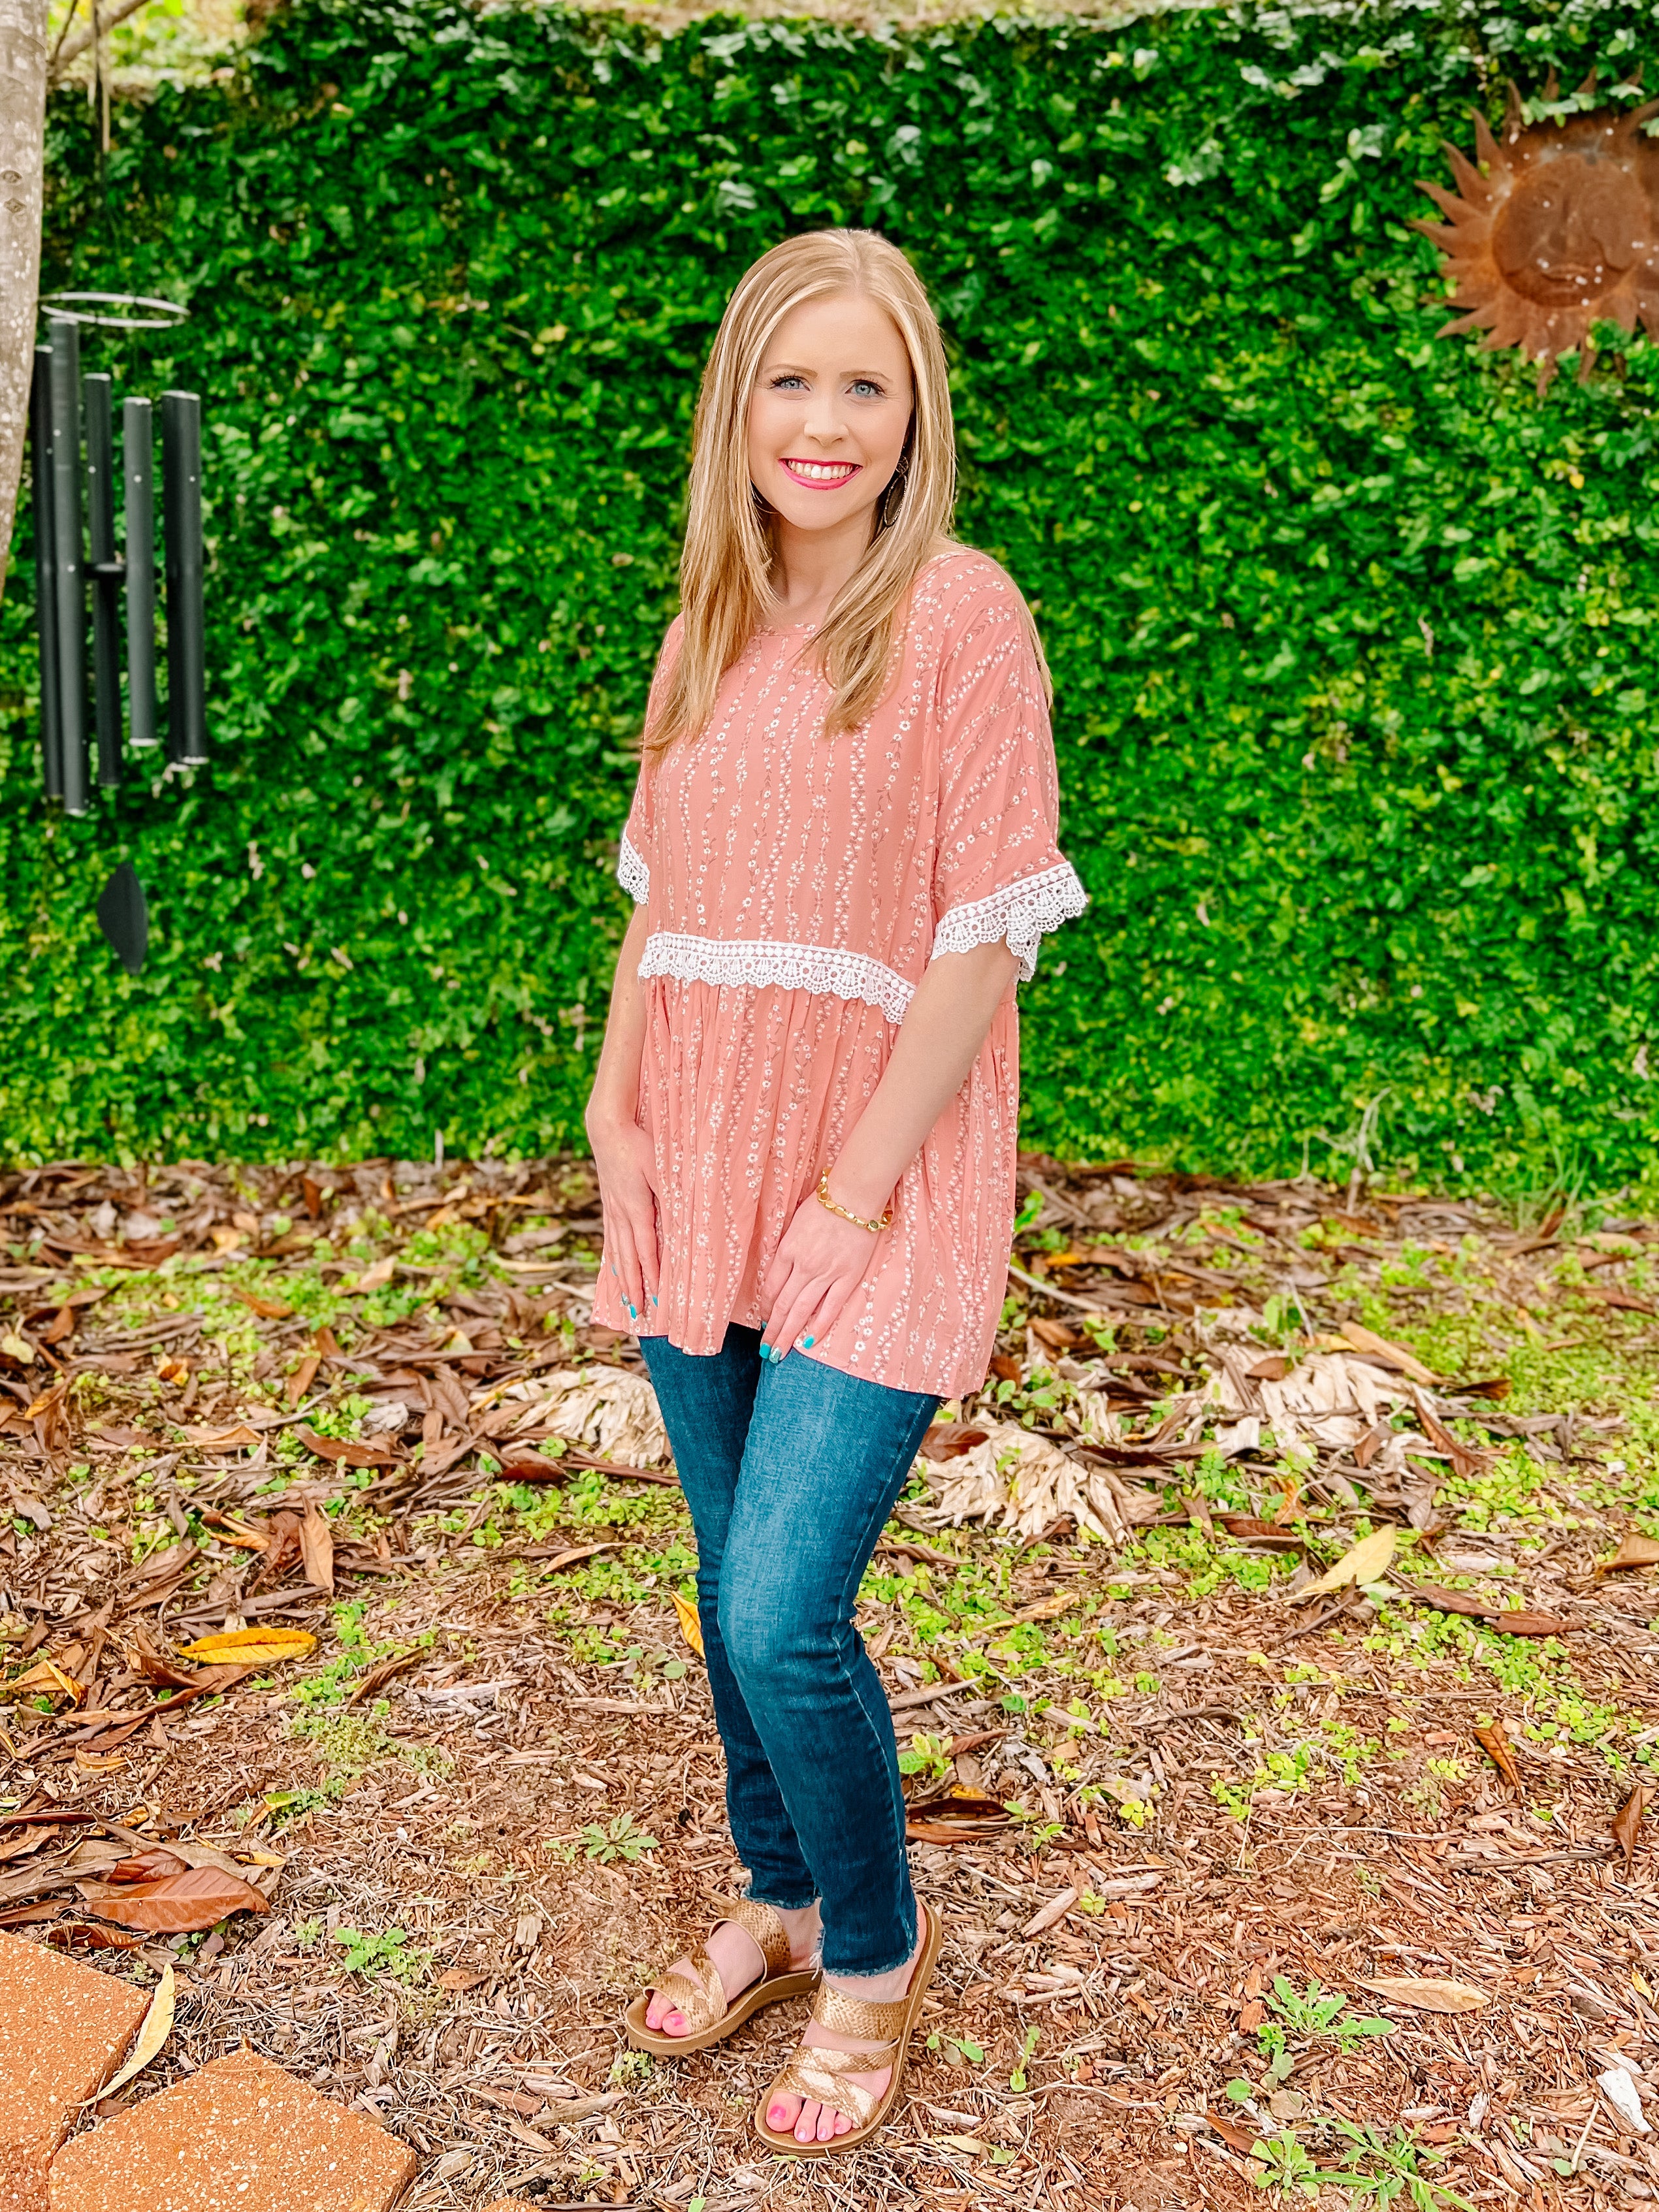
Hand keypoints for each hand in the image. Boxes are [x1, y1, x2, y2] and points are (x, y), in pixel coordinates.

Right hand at [589, 1112, 659, 1324]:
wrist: (607, 1127)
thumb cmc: (639, 1143)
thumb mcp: (662, 1166)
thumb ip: (674, 1193)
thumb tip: (685, 1219)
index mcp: (636, 1207)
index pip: (646, 1249)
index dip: (653, 1275)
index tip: (658, 1298)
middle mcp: (621, 1214)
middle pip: (628, 1259)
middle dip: (635, 1288)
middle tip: (638, 1314)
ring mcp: (611, 1211)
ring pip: (617, 1252)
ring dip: (622, 1279)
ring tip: (625, 1302)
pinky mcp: (608, 1204)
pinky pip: (610, 1239)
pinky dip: (613, 1260)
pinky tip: (615, 1270)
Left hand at [759, 1185, 882, 1361]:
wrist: (855, 1196)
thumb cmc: (826, 1203)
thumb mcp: (796, 1222)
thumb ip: (789, 1246)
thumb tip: (782, 1267)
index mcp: (787, 1250)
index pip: (771, 1287)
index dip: (766, 1307)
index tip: (764, 1320)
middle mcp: (803, 1265)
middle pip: (782, 1305)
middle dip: (772, 1331)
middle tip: (765, 1352)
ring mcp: (825, 1273)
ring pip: (801, 1311)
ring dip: (788, 1335)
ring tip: (779, 1355)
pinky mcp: (847, 1277)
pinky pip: (830, 1308)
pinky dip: (818, 1327)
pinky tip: (808, 1343)